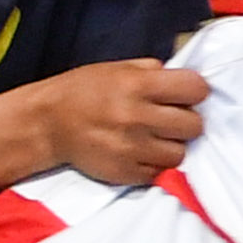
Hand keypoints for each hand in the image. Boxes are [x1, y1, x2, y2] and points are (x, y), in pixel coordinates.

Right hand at [21, 57, 206, 192]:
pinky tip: (139, 151)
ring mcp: (132, 148)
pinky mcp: (126, 172)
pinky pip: (160, 172)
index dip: (195, 91)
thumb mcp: (116, 69)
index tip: (186, 94)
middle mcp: (137, 117)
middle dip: (186, 121)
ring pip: (181, 153)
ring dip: (172, 145)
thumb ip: (152, 71)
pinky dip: (154, 164)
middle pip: (195, 125)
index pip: (196, 89)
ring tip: (153, 137)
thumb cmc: (82, 92)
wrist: (46, 125)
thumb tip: (184, 79)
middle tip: (170, 118)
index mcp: (137, 85)